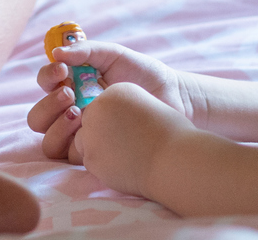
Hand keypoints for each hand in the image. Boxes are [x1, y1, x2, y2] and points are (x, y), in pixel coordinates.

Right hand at [29, 40, 193, 161]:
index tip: (63, 69)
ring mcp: (82, 135)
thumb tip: (57, 51)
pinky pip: (71, 157)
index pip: (45, 83)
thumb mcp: (114, 55)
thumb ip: (86, 50)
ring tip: (81, 113)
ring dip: (57, 125)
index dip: (48, 76)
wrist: (173, 99)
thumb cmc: (143, 74)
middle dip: (49, 104)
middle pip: (38, 117)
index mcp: (72, 85)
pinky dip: (74, 143)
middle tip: (72, 94)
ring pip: (48, 141)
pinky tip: (94, 130)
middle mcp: (71, 111)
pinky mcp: (94, 154)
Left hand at [75, 83, 188, 198]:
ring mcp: (90, 134)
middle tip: (125, 142)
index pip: (101, 104)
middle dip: (102, 131)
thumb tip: (107, 116)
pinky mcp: (90, 159)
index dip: (112, 118)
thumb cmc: (167, 132)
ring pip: (84, 140)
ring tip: (124, 153)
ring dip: (98, 147)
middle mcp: (96, 109)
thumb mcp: (144, 104)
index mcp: (113, 92)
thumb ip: (121, 106)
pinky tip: (122, 164)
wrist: (174, 159)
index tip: (128, 127)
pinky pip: (89, 160)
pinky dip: (102, 164)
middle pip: (89, 121)